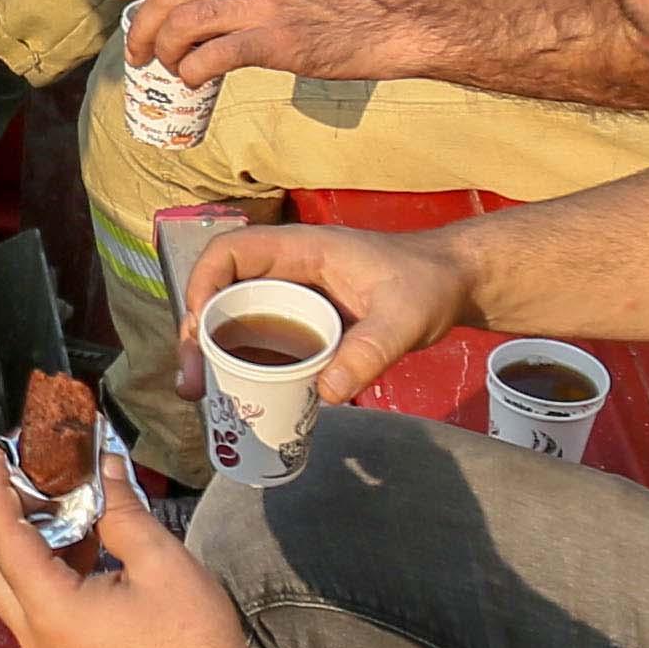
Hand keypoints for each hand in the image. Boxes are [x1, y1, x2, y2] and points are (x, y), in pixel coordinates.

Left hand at [0, 447, 257, 647]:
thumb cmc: (193, 641)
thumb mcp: (161, 562)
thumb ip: (122, 512)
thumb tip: (105, 469)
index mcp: (51, 611)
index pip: (4, 537)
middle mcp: (35, 638)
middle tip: (14, 473)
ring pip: (11, 590)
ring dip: (19, 544)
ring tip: (48, 501)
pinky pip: (34, 610)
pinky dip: (41, 571)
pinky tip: (76, 543)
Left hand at [117, 0, 436, 86]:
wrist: (386, 20)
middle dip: (142, 26)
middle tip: (138, 50)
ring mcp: (262, 3)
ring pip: (182, 27)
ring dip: (164, 53)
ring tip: (170, 66)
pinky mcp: (274, 42)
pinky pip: (210, 58)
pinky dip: (191, 72)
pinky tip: (196, 79)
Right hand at [180, 220, 473, 405]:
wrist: (454, 284)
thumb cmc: (429, 284)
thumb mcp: (405, 318)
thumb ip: (370, 352)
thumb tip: (325, 394)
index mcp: (301, 250)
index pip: (231, 252)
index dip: (202, 283)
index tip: (197, 327)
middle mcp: (287, 271)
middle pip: (222, 293)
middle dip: (198, 334)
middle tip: (194, 382)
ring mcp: (294, 298)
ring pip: (237, 320)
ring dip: (214, 354)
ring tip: (204, 396)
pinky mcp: (304, 324)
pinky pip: (263, 340)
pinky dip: (244, 365)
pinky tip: (240, 397)